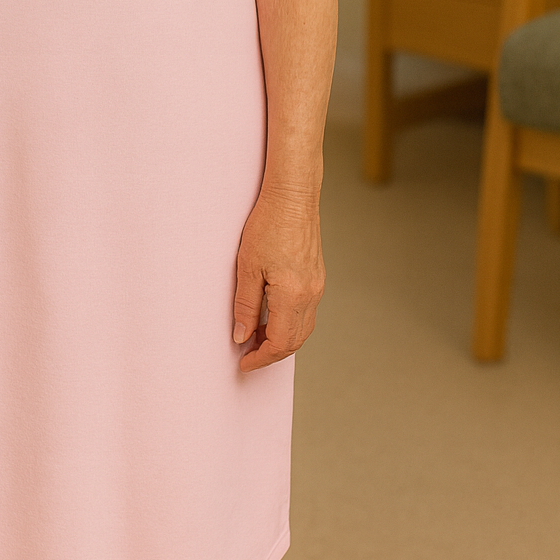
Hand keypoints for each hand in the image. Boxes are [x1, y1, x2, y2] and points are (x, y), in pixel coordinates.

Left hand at [232, 184, 324, 372]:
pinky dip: (289, 322)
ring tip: (255, 336)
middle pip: (295, 340)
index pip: (281, 343)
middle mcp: (311, 294)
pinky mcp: (317, 277)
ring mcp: (317, 286)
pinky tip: (270, 316)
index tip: (244, 362)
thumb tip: (241, 335)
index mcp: (294, 295)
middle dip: (271, 353)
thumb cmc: (268, 224)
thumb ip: (245, 306)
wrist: (294, 196)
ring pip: (302, 327)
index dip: (261, 357)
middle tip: (247, 355)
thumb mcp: (247, 267)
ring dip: (281, 338)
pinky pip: (306, 311)